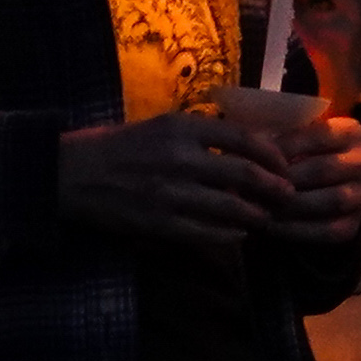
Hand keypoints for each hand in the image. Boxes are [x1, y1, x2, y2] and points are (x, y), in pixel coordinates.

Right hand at [57, 106, 288, 246]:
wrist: (71, 174)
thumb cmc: (121, 145)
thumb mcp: (163, 125)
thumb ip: (203, 134)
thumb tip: (250, 146)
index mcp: (182, 127)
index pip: (244, 138)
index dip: (273, 153)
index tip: (285, 163)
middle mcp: (179, 158)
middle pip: (245, 173)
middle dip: (275, 187)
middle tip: (288, 194)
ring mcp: (169, 193)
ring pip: (230, 207)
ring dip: (256, 214)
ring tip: (266, 216)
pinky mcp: (157, 222)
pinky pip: (205, 233)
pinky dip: (229, 235)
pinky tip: (239, 234)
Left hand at [213, 86, 360, 247]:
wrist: (321, 191)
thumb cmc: (299, 157)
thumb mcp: (293, 140)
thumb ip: (276, 139)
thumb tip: (243, 150)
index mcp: (351, 132)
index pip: (317, 136)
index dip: (281, 148)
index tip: (251, 157)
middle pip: (322, 170)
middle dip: (283, 180)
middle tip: (250, 187)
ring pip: (330, 200)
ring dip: (290, 206)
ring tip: (258, 207)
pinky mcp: (354, 224)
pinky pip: (328, 230)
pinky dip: (296, 230)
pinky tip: (270, 227)